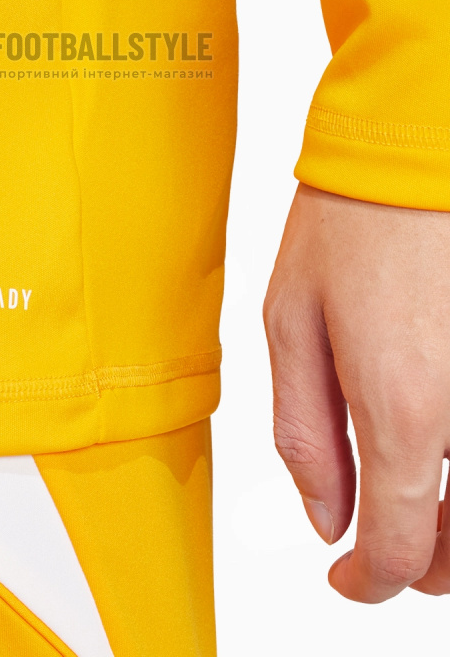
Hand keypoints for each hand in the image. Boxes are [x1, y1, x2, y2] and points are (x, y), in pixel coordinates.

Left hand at [264, 183, 449, 601]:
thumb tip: (327, 518)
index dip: (369, 582)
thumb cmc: (349, 219)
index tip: (347, 577)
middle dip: (424, 563)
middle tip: (378, 540)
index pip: (402, 551)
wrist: (417, 145)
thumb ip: (305, 433)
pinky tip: (435, 433)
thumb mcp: (292, 322)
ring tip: (413, 491)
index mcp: (403, 409)